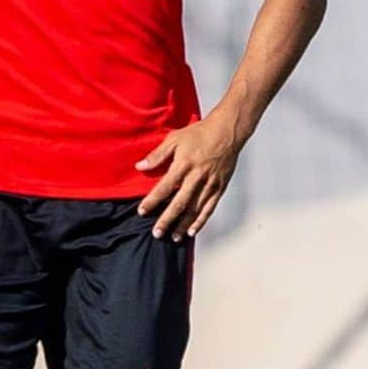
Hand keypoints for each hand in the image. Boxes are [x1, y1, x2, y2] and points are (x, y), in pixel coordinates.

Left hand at [135, 111, 240, 239]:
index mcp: (184, 164)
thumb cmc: (200, 133)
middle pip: (179, 203)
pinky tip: (191, 231)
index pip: (164, 187)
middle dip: (166, 220)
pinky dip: (200, 221)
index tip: (142, 211)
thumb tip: (140, 166)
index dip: (152, 201)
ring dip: (182, 225)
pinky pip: (209, 208)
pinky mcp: (219, 188)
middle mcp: (197, 177)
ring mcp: (209, 184)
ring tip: (172, 237)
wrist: (227, 131)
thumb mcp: (174, 139)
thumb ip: (157, 155)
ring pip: (194, 210)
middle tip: (157, 233)